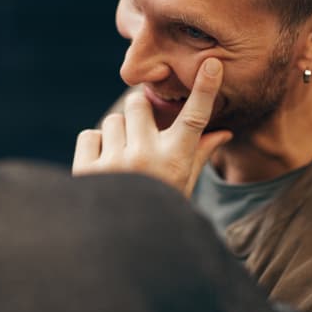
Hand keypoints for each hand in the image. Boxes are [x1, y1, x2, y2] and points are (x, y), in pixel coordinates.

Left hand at [72, 58, 231, 196]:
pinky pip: (89, 134)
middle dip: (138, 115)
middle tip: (140, 137)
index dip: (204, 89)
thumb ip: (199, 154)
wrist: (123, 246)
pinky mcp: (87, 170)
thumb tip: (224, 131)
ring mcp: (115, 164)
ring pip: (112, 120)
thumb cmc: (160, 207)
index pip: (194, 118)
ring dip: (117, 135)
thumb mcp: (184, 184)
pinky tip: (104, 168)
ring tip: (122, 162)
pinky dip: (95, 147)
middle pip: (137, 105)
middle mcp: (146, 159)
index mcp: (175, 161)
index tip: (211, 65)